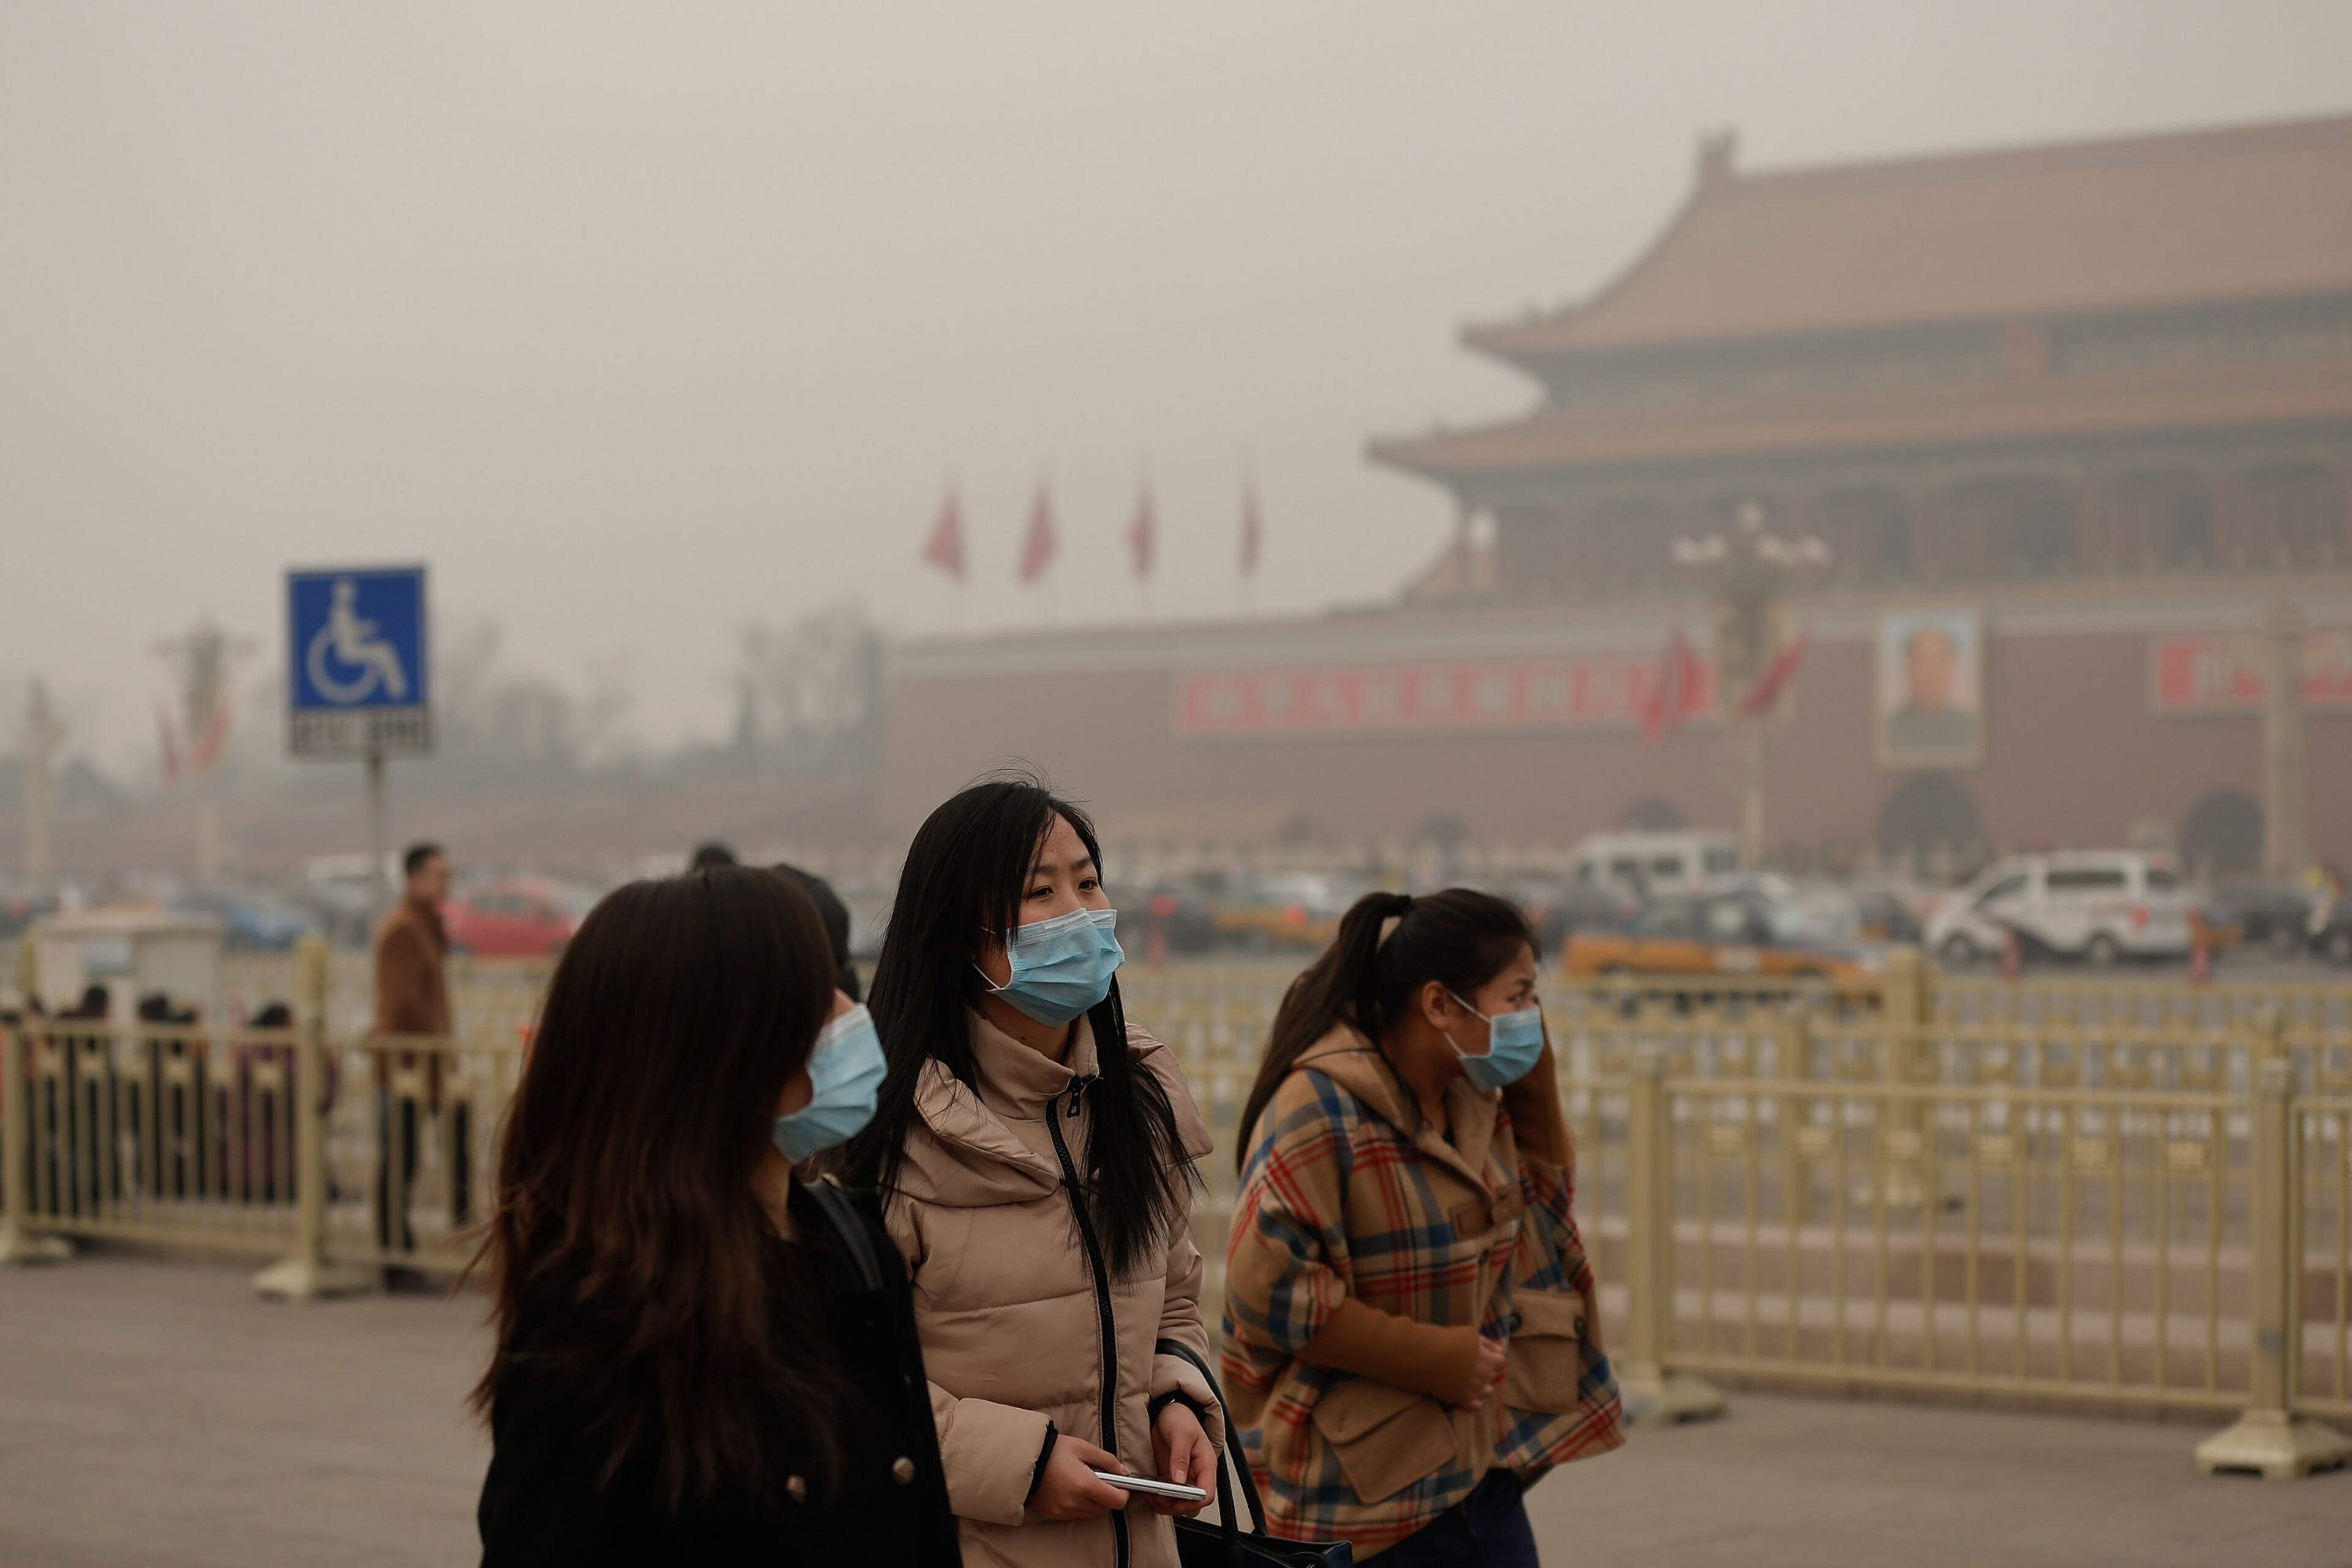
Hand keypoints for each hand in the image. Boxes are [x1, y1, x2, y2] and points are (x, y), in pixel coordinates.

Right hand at [1028, 1435, 1128, 1522]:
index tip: (1121, 1485)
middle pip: (1105, 1508)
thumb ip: (1108, 1460)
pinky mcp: (1054, 1515)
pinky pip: (1076, 1515)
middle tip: (1101, 1479)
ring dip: (1094, 1501)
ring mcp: (1064, 1511)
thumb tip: (1124, 1472)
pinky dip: (1080, 1506)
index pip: (1116, 1501)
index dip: (1123, 1493)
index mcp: (1085, 1484)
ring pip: (1091, 1513)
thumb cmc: (1055, 1450)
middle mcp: (1075, 1502)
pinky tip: (1073, 1490)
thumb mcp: (1083, 1447)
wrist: (1024, 1459)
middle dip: (1108, 1495)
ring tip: (1084, 1483)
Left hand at [1149, 1403, 1217, 1517]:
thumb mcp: (1181, 1433)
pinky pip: (1167, 1497)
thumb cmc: (1180, 1418)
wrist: (1167, 1411)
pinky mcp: (1170, 1478)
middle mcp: (1196, 1475)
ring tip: (1150, 1495)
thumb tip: (1179, 1480)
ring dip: (1165, 1505)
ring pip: (1179, 1504)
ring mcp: (1183, 1478)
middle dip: (1176, 1506)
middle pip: (1193, 1505)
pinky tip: (1148, 1492)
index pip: (1206, 1494)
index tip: (1175, 1500)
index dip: (1192, 1502)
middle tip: (1158, 1498)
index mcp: (1206, 1465)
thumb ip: (1180, 1457)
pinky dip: (1157, 1499)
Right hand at [1449, 1331, 1507, 1409]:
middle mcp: (1484, 1378)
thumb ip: (1488, 1344)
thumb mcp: (1472, 1335)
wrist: (1429, 1356)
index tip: (1486, 1356)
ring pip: (1487, 1391)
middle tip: (1475, 1365)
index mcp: (1489, 1361)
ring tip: (1471, 1379)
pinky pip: (1475, 1404)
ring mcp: (1474, 1390)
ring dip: (1483, 1385)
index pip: (1501, 1363)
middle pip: (1493, 1376)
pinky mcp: (1462, 1399)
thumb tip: (1501, 1351)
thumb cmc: (1451, 1341)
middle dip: (1487, 1371)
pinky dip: (1475, 1400)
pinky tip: (1469, 1393)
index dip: (1494, 1358)